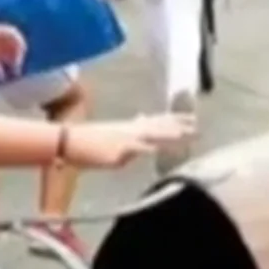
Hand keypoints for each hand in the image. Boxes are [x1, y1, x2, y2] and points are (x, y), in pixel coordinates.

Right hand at [61, 114, 196, 168]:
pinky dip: (147, 149)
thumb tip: (140, 126)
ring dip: (171, 134)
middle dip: (180, 126)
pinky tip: (158, 150)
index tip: (192, 118)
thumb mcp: (112, 136)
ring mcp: (126, 139)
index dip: (175, 119)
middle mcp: (131, 130)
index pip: (158, 121)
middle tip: (199, 125)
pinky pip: (135, 149)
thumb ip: (129, 134)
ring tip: (188, 134)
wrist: (69, 142)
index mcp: (130, 128)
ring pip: (153, 135)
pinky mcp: (118, 151)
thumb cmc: (88, 142)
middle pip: (160, 126)